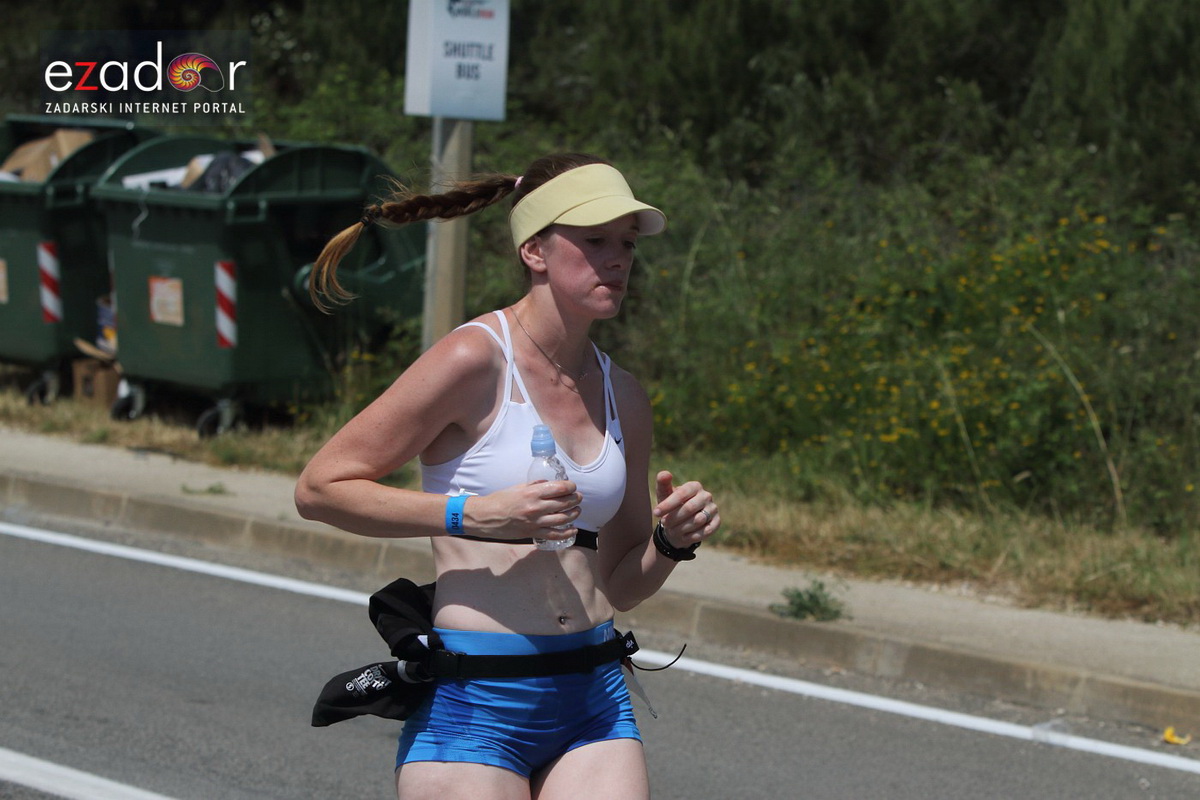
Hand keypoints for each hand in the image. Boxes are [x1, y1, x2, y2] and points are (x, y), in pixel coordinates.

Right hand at [465, 480, 581, 541]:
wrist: (485, 517)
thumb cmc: (500, 500)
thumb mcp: (517, 488)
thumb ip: (534, 485)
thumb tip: (549, 484)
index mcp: (532, 493)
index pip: (560, 488)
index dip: (570, 487)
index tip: (572, 487)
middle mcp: (536, 507)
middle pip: (564, 503)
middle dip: (575, 499)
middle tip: (578, 498)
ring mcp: (535, 522)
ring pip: (563, 519)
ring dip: (574, 514)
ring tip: (577, 510)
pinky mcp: (532, 534)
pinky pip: (555, 535)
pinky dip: (567, 533)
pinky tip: (573, 530)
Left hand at [652, 471, 719, 548]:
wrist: (680, 523)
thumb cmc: (671, 506)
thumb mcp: (664, 495)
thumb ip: (663, 483)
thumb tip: (665, 474)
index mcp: (694, 486)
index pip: (681, 493)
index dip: (668, 504)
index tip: (656, 513)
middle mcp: (706, 496)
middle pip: (690, 508)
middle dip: (674, 517)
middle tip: (664, 523)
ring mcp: (713, 509)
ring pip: (698, 520)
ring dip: (681, 528)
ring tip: (672, 530)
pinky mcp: (717, 522)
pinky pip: (706, 531)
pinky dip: (692, 536)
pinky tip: (683, 537)